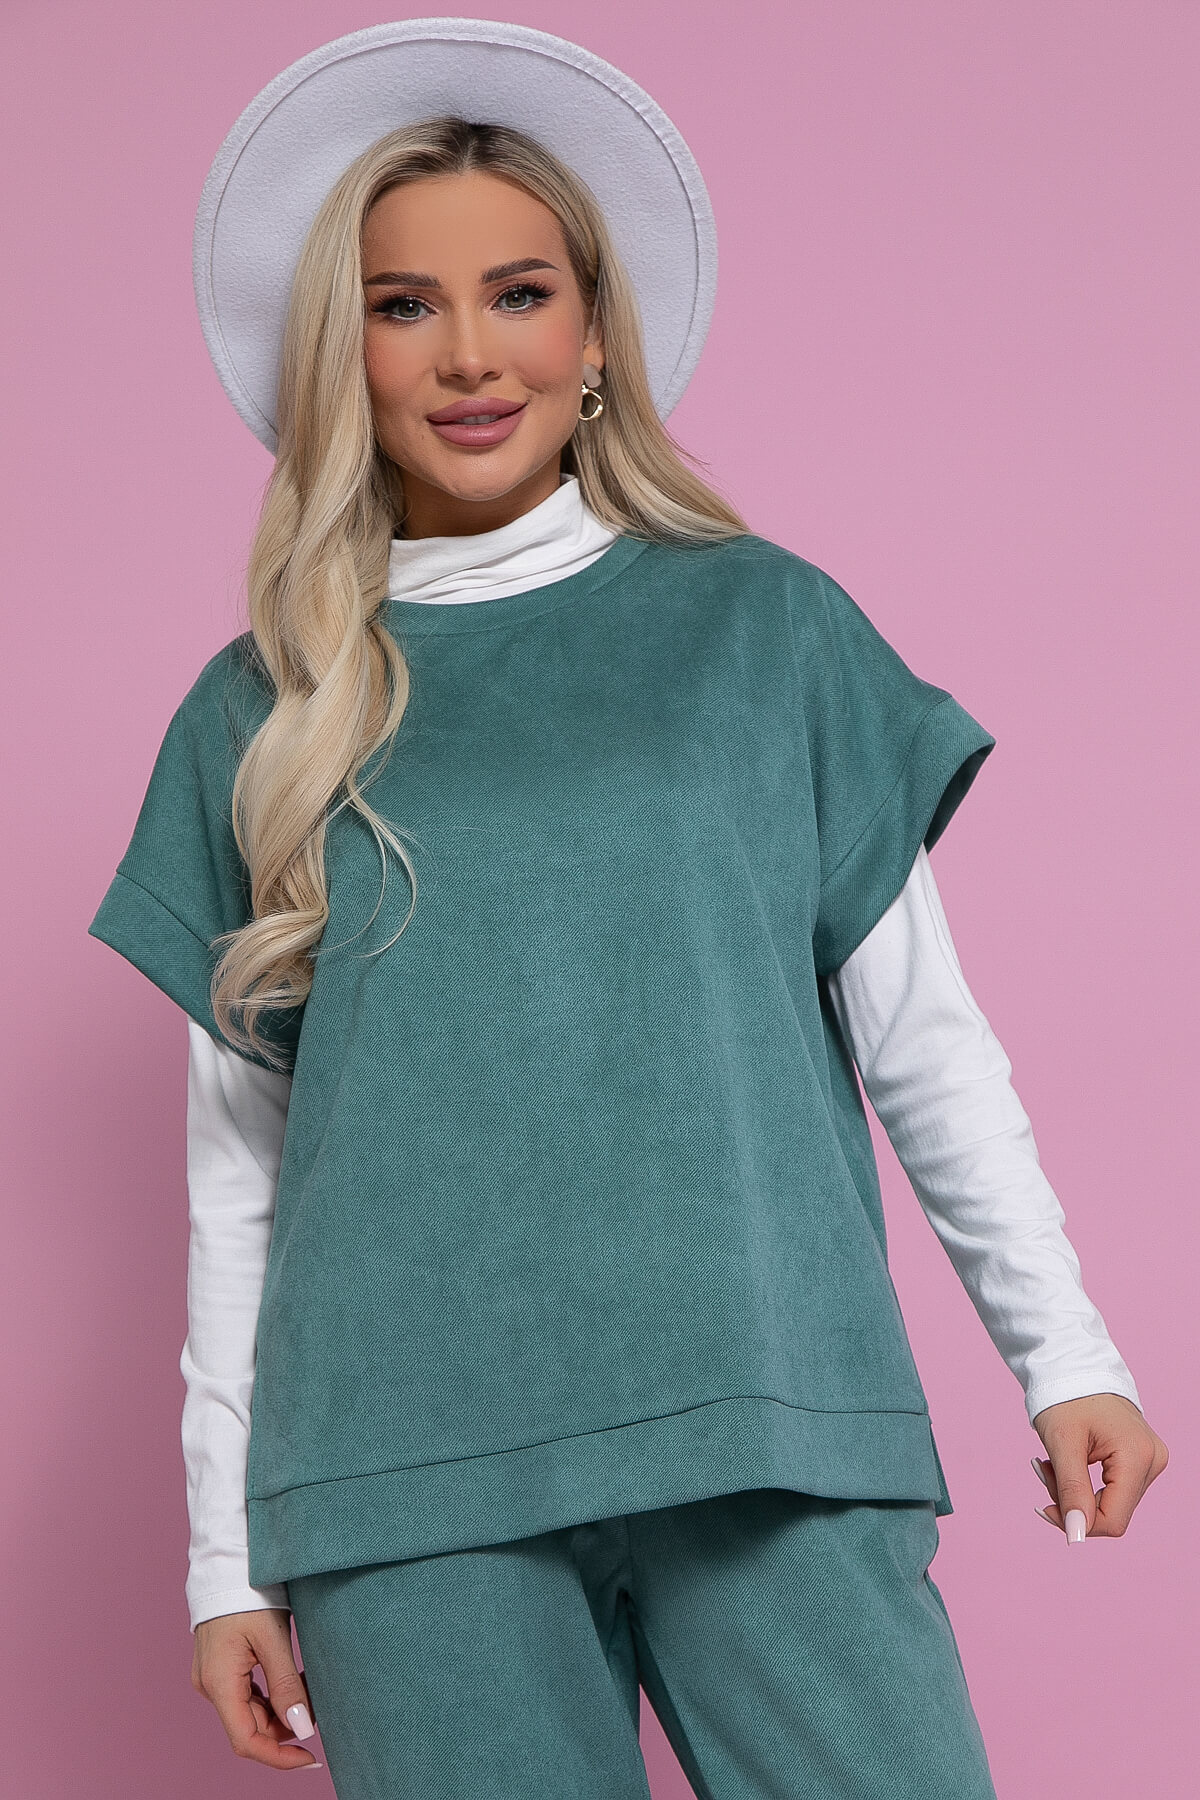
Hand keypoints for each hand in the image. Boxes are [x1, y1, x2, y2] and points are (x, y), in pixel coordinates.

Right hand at [191, 1607, 321, 1769]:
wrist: (228, 1563)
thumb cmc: (249, 1594)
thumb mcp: (273, 1638)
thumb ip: (287, 1686)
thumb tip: (301, 1729)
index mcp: (219, 1684)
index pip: (246, 1741)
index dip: (278, 1756)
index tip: (310, 1758)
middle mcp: (210, 1687)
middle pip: (249, 1728)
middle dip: (285, 1728)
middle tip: (319, 1710)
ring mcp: (213, 1678)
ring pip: (250, 1712)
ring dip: (280, 1710)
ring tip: (310, 1689)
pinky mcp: (220, 1668)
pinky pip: (247, 1695)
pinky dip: (272, 1696)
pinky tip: (294, 1681)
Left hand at [1030, 1392, 1167, 1541]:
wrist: (1074, 1366)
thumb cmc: (1066, 1397)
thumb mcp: (1062, 1444)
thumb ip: (1071, 1491)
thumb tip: (1076, 1536)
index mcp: (1138, 1457)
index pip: (1113, 1520)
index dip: (1078, 1523)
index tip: (1043, 1506)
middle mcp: (1153, 1461)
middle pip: (1111, 1511)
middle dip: (1071, 1499)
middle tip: (1041, 1468)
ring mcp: (1150, 1460)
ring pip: (1110, 1501)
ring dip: (1074, 1490)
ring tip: (1050, 1462)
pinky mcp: (1141, 1459)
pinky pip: (1113, 1487)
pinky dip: (1084, 1482)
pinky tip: (1065, 1462)